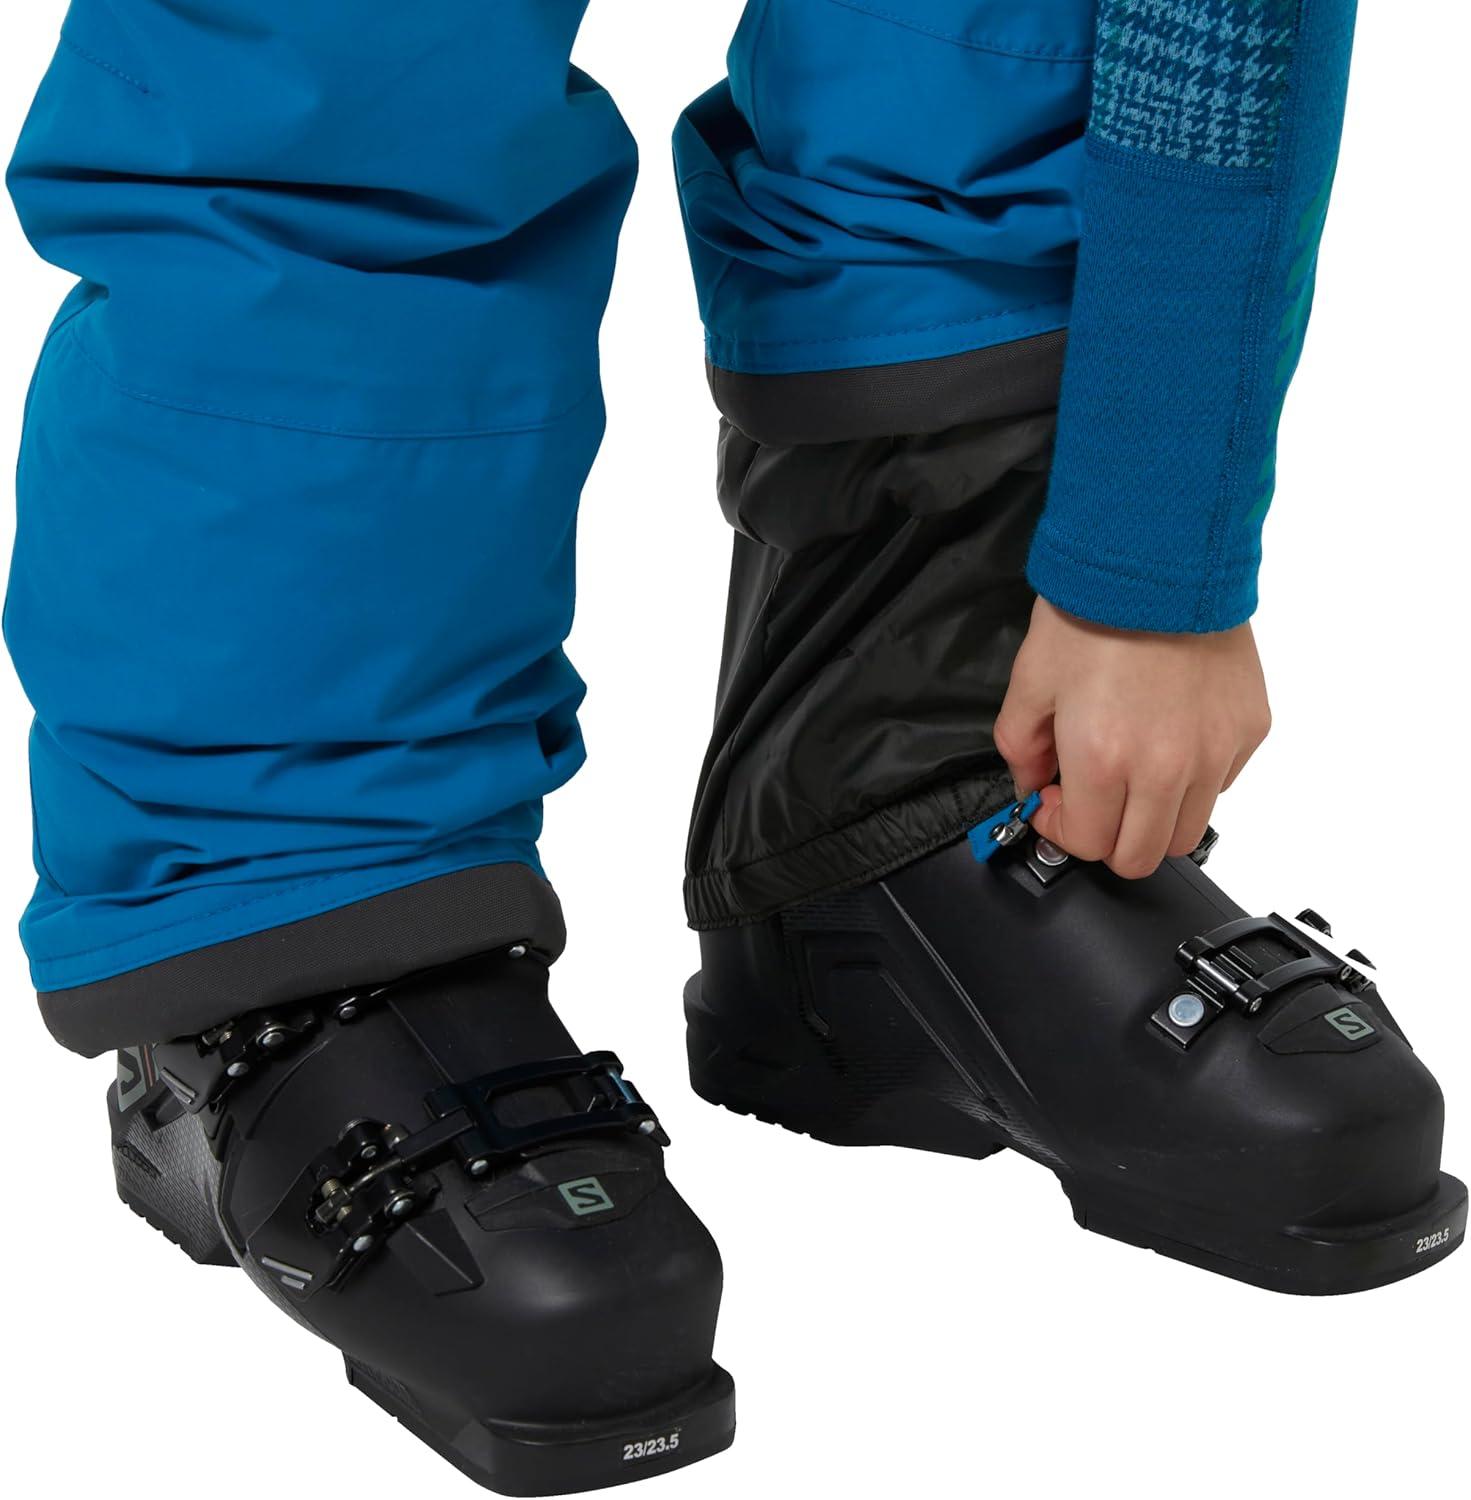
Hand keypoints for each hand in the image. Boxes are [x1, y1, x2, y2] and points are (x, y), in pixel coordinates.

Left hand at [994, 598, 1270, 878]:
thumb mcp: (1030, 681)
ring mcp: (1215, 752)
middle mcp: (1166, 768)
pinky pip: (1220, 785)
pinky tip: (1168, 738)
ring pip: (1185, 831)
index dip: (1061, 829)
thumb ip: (1020, 747)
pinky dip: (1193, 780)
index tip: (1054, 801)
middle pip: (1141, 856)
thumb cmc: (1094, 612)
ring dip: (1151, 818)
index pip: (1088, 845)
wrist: (1161, 558)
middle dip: (1106, 838)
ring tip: (1130, 774)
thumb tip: (1030, 784)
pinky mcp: (1248, 730)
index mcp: (1104, 759)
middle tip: (1090, 798)